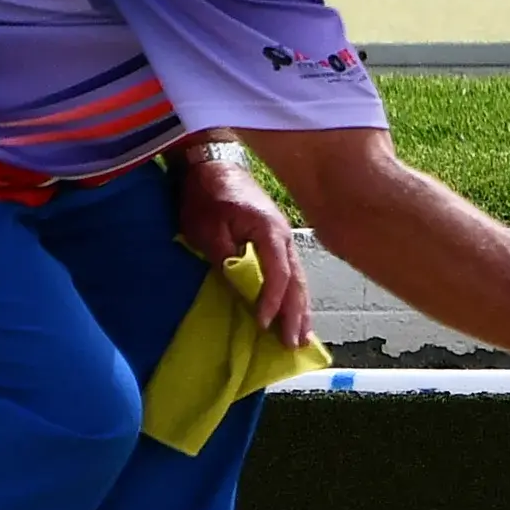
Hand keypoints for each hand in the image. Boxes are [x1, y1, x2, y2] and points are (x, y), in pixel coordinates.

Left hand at [175, 157, 312, 347]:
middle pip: (296, 281)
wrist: (211, 164)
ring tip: (302, 337)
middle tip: (294, 344)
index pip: (278, 274)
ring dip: (300, 308)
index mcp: (269, 232)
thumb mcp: (208, 230)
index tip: (262, 324)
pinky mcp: (277, 238)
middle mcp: (283, 236)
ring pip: (298, 278)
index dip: (272, 302)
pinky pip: (291, 271)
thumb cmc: (207, 196)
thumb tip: (240, 290)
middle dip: (296, 314)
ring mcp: (283, 237)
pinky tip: (295, 310)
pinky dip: (293, 294)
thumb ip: (226, 260)